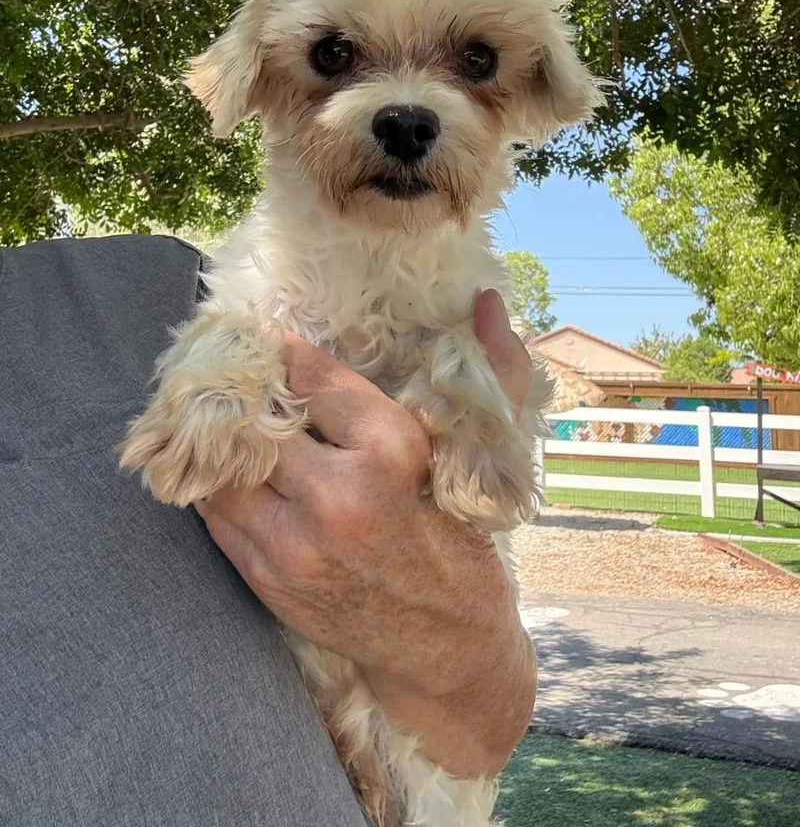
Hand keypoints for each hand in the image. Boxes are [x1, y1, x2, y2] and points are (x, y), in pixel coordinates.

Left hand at [194, 289, 535, 777]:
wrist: (449, 647)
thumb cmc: (468, 539)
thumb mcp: (495, 451)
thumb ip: (496, 369)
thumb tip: (489, 299)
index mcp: (393, 452)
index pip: (313, 376)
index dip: (285, 349)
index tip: (271, 335)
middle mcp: (338, 496)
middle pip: (259, 417)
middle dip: (245, 389)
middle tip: (235, 368)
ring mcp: (295, 544)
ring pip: (225, 464)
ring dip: (220, 437)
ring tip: (221, 414)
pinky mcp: (268, 580)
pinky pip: (216, 513)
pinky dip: (216, 483)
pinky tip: (224, 465)